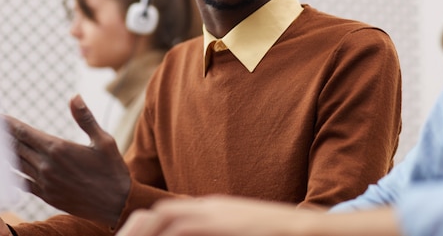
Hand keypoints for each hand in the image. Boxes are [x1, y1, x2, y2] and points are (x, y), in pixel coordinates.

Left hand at [4, 95, 130, 224]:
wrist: (116, 203)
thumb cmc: (112, 170)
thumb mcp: (104, 140)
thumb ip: (85, 118)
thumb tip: (74, 97)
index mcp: (59, 148)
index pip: (24, 133)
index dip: (6, 124)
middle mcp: (47, 165)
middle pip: (15, 147)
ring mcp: (44, 182)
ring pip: (15, 165)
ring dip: (1, 154)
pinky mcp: (46, 195)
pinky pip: (21, 183)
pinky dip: (9, 175)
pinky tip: (2, 169)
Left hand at [117, 196, 322, 235]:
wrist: (308, 231)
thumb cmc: (274, 235)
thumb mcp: (237, 230)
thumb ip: (215, 230)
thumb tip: (192, 234)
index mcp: (211, 210)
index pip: (165, 213)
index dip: (140, 229)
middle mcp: (210, 209)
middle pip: (159, 214)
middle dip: (134, 232)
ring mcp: (218, 216)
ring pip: (166, 219)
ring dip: (144, 233)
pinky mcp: (225, 226)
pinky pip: (186, 230)